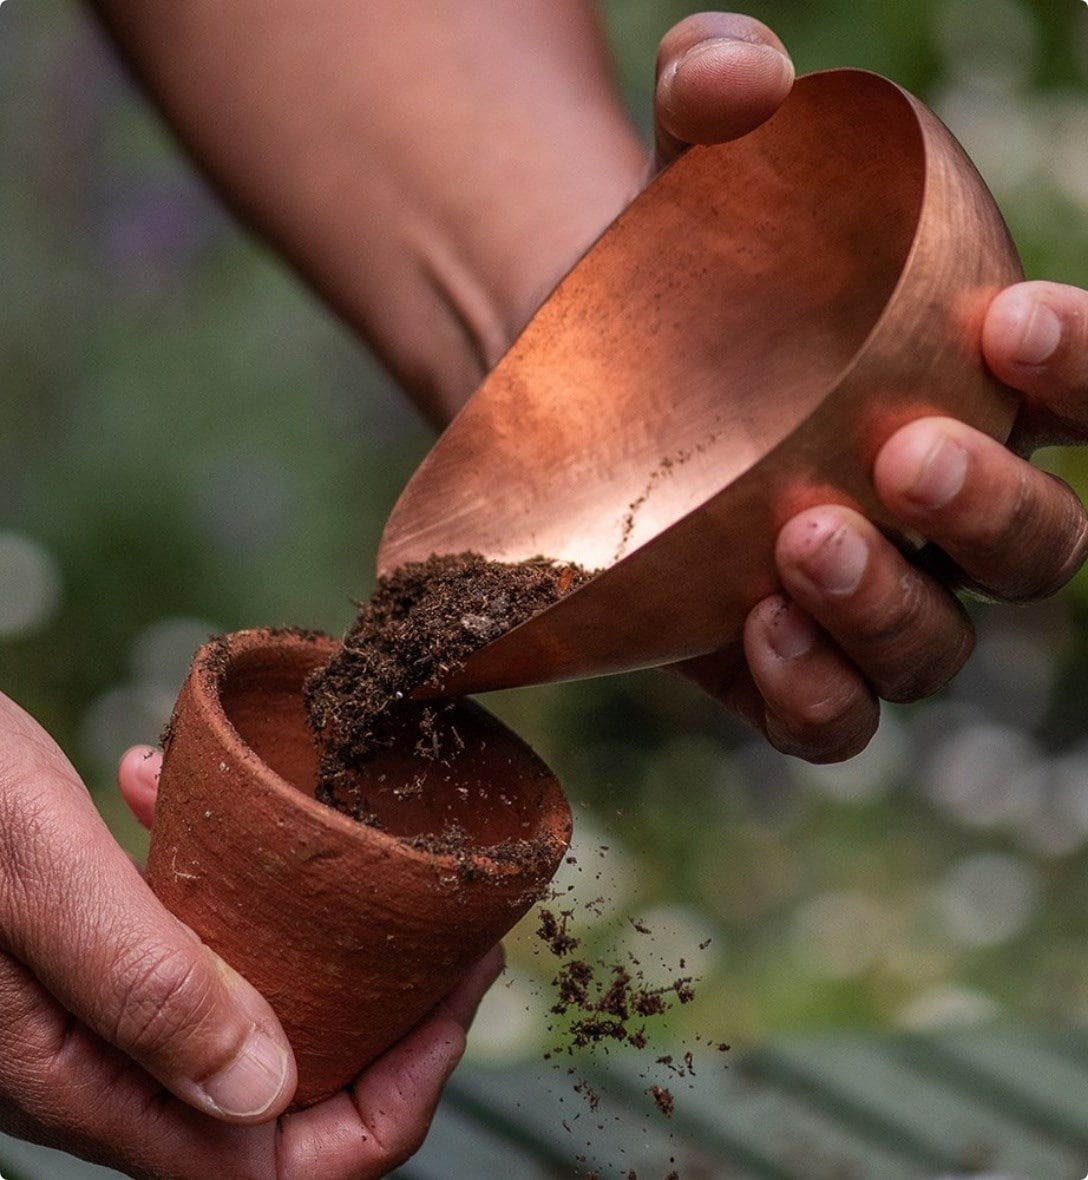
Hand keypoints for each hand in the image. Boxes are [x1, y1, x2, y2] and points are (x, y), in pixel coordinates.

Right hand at [0, 707, 498, 1179]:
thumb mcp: (34, 876)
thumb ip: (140, 984)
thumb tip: (268, 1086)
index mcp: (92, 1078)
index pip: (281, 1164)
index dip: (392, 1099)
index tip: (453, 994)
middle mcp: (100, 1061)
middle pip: (282, 1091)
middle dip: (382, 1019)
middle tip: (442, 927)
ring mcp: (89, 1006)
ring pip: (239, 1008)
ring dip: (309, 945)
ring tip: (366, 864)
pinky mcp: (80, 945)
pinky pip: (175, 936)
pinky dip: (208, 878)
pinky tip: (172, 790)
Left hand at [652, 17, 1087, 760]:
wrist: (589, 389)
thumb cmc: (682, 276)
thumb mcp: (696, 177)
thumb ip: (723, 102)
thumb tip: (731, 78)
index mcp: (970, 390)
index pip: (1077, 390)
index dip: (1084, 367)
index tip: (1012, 318)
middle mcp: (940, 515)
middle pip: (1035, 545)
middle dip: (992, 507)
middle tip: (903, 454)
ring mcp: (866, 600)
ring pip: (936, 646)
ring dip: (890, 611)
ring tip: (803, 542)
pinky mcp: (783, 664)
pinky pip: (834, 718)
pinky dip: (817, 693)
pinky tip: (755, 634)